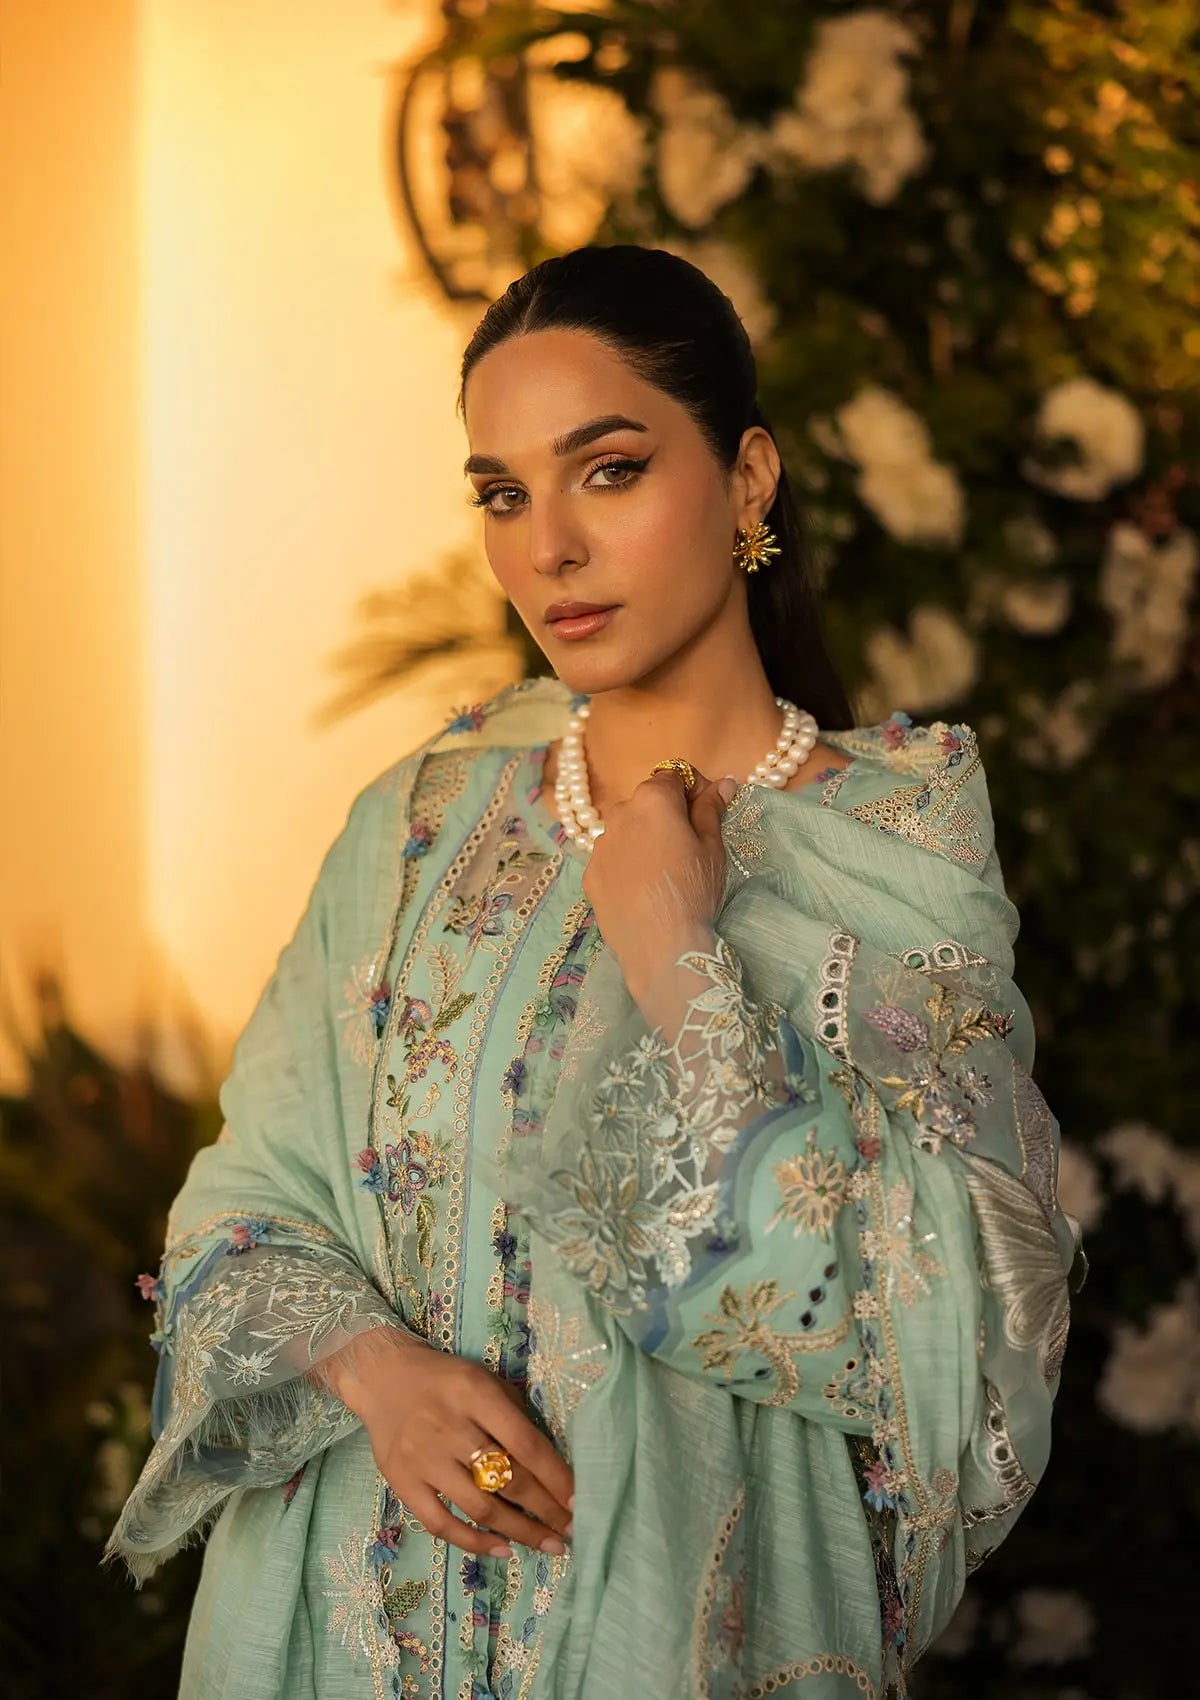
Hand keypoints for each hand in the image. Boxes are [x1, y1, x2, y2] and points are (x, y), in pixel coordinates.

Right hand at [319, 1328, 573, 1557]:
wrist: (383, 1376)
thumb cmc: (445, 1379)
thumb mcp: (484, 1381)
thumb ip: (514, 1416)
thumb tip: (552, 1465)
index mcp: (476, 1395)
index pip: (525, 1444)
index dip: (555, 1477)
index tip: (579, 1502)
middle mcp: (450, 1428)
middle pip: (507, 1479)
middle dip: (545, 1510)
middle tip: (571, 1532)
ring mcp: (423, 1459)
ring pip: (479, 1507)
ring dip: (519, 1532)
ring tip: (547, 1545)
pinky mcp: (402, 1482)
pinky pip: (441, 1523)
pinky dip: (474, 1542)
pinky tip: (503, 1549)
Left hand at [581, 767, 737, 1000]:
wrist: (660, 946)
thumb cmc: (693, 890)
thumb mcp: (712, 847)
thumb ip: (711, 809)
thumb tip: (723, 783)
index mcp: (652, 799)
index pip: (674, 775)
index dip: (694, 790)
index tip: (707, 813)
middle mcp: (619, 814)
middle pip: (647, 802)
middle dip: (666, 815)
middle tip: (687, 848)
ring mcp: (600, 846)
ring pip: (627, 830)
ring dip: (644, 839)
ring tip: (664, 873)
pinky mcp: (589, 875)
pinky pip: (612, 859)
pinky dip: (627, 865)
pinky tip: (643, 891)